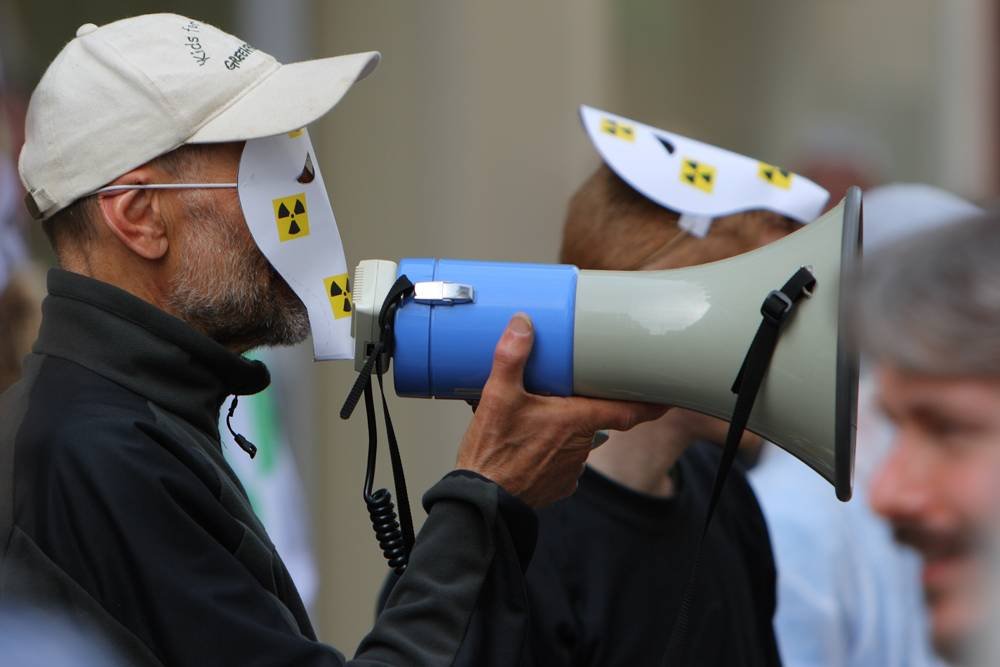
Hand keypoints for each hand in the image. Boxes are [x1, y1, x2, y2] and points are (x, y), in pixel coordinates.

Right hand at [456, 313, 667, 506]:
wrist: (483, 500)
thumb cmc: (494, 452)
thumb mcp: (498, 397)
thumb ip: (511, 358)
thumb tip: (522, 326)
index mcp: (575, 421)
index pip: (626, 411)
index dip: (649, 404)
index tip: (667, 397)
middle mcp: (581, 446)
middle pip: (592, 420)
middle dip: (580, 408)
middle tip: (557, 396)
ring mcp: (571, 469)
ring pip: (575, 441)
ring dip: (562, 431)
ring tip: (532, 423)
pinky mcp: (558, 485)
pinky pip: (562, 462)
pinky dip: (551, 453)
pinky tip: (529, 448)